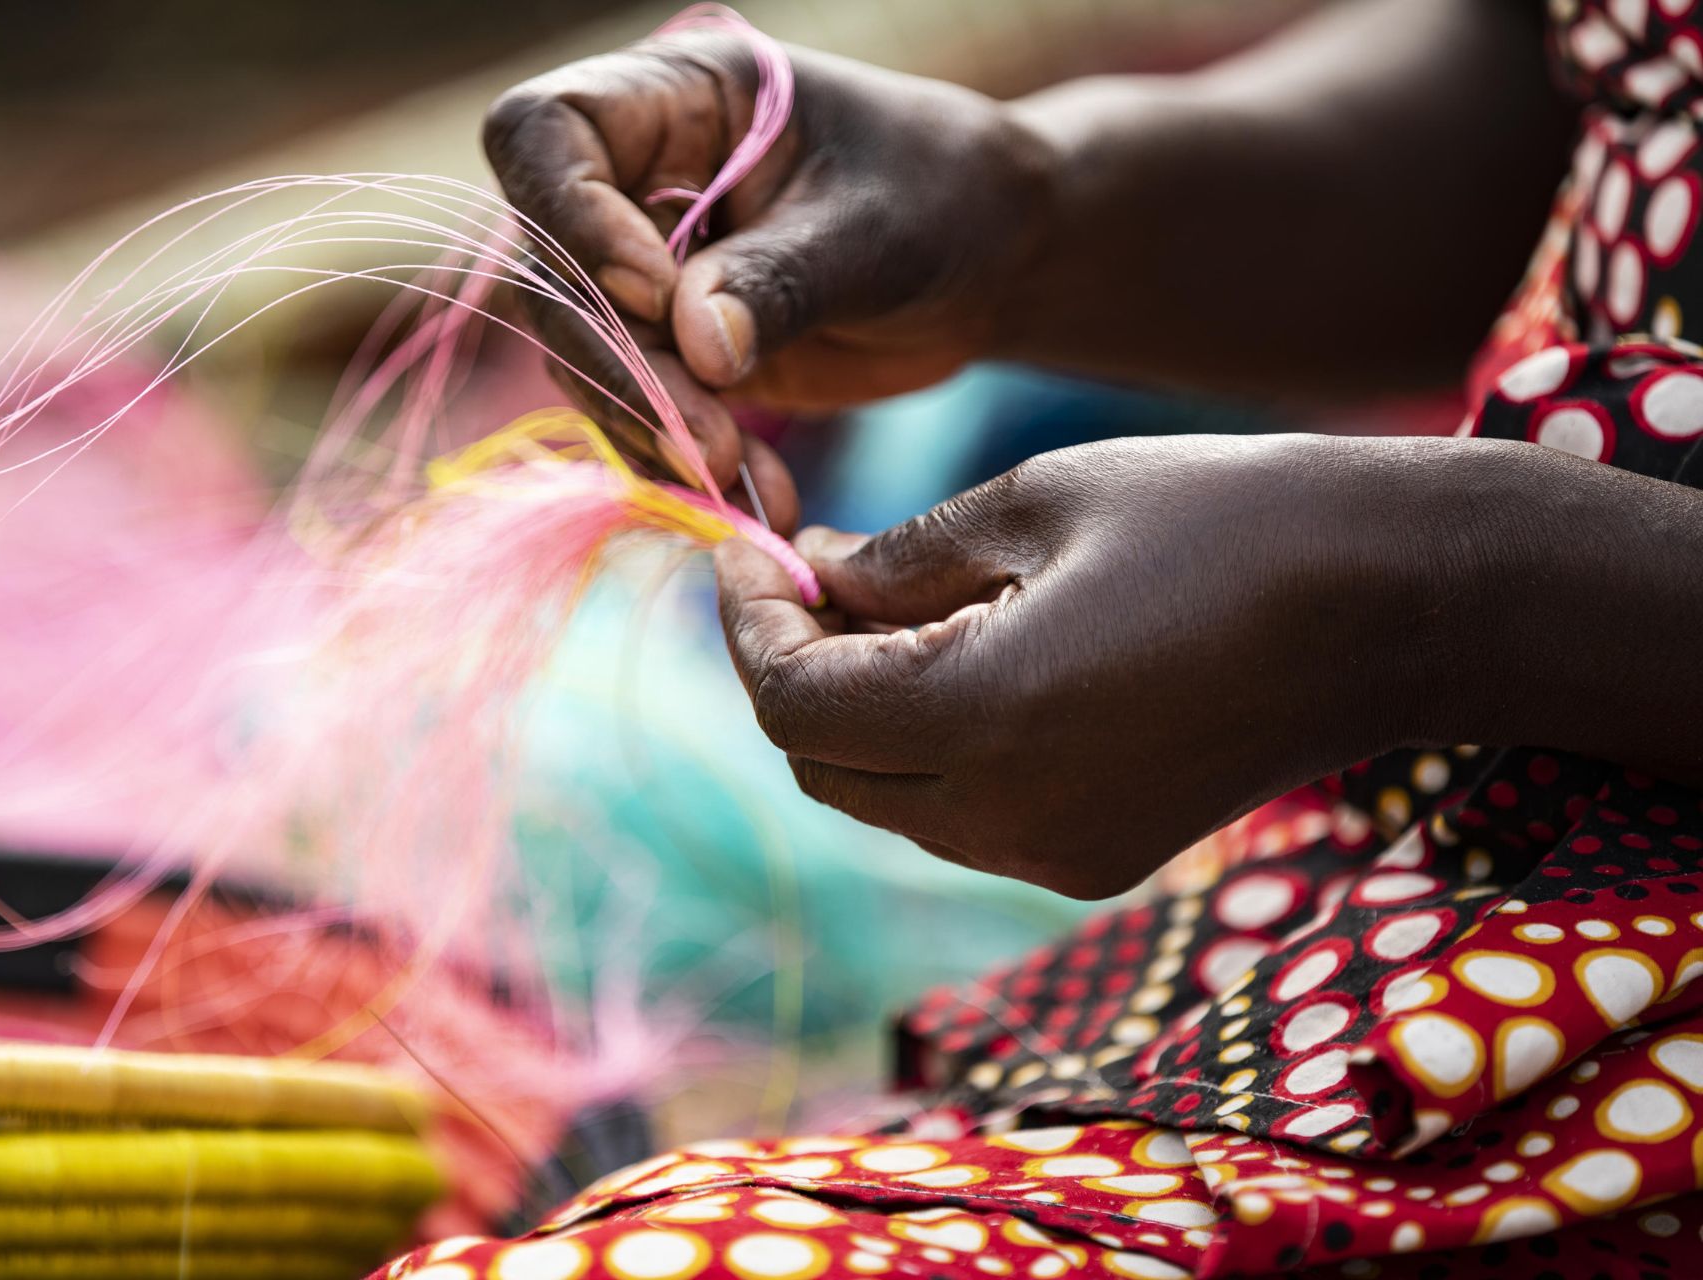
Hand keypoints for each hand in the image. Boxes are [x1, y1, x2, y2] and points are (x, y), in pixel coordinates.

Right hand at [483, 31, 1054, 524]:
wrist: (987, 262)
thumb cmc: (942, 198)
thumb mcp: (873, 230)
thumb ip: (781, 279)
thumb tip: (695, 347)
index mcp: (672, 99)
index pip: (544, 132)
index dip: (569, 214)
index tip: (654, 290)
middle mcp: (632, 182)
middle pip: (549, 272)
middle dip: (620, 367)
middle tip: (704, 440)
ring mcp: (641, 273)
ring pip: (582, 359)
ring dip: (649, 432)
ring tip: (735, 481)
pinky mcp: (668, 355)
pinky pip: (636, 414)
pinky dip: (683, 465)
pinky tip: (754, 496)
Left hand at [713, 434, 1466, 897]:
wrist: (1398, 602)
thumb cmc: (1225, 517)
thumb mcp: (1037, 500)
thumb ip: (900, 558)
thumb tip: (813, 578)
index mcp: (980, 718)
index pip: (791, 702)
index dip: (749, 624)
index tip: (750, 549)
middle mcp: (1004, 817)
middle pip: (821, 766)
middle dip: (791, 670)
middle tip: (802, 571)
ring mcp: (1052, 854)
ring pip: (884, 799)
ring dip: (855, 710)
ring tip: (877, 606)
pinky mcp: (1095, 859)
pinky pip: (958, 817)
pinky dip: (926, 745)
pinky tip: (958, 659)